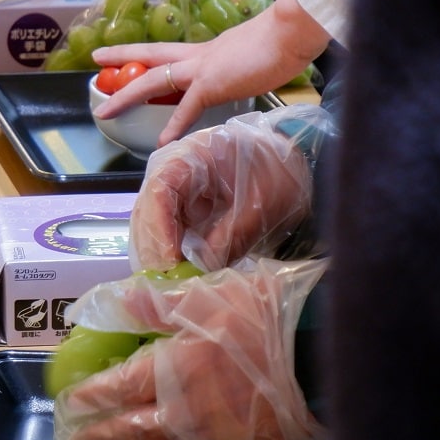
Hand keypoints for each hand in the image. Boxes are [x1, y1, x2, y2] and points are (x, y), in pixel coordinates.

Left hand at [55, 258, 327, 439]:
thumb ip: (141, 302)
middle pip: (129, 431)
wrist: (321, 353)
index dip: (88, 398)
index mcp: (169, 372)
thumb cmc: (258, 316)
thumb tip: (93, 307)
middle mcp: (185, 414)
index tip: (67, 403)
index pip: (114, 390)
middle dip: (98, 437)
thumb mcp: (195, 296)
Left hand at [91, 0, 330, 148]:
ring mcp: (203, 69)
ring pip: (154, 79)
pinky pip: (188, 107)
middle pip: (150, 56)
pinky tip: (161, 140)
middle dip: (121, 58)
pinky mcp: (214, 84)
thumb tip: (246, 72)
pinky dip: (174, 124)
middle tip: (97, 61)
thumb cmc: (282, 42)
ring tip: (105, 109)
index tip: (127, 53)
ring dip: (127, 95)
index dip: (146, 52)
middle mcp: (199, 56)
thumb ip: (241, 66)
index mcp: (207, 50)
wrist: (291, 33)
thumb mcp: (252, 56)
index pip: (169, 52)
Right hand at [127, 105, 327, 272]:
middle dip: (154, 247)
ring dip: (158, 253)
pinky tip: (177, 275)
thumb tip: (202, 268)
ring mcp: (174, 187)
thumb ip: (233, 234)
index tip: (170, 263)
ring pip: (150, 222)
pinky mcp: (181, 206)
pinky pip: (165, 230)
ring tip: (171, 284)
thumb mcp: (263, 205)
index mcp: (190, 155)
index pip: (159, 191)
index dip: (158, 229)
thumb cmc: (279, 173)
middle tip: (167, 283)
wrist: (292, 163)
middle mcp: (172, 168)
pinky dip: (169, 252)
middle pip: (147, 209)